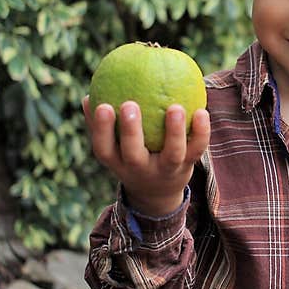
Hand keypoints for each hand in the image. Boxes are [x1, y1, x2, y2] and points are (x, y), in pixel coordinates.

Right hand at [83, 96, 209, 216]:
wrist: (158, 192)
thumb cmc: (130, 158)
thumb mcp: (114, 148)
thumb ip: (101, 126)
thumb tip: (87, 97)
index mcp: (118, 162)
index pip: (104, 148)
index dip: (101, 129)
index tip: (102, 105)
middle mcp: (140, 169)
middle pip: (133, 153)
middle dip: (130, 130)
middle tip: (129, 104)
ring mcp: (165, 170)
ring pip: (172, 154)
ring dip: (174, 131)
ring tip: (175, 107)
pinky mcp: (187, 167)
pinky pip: (196, 149)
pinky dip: (201, 132)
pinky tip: (202, 111)